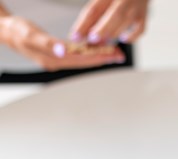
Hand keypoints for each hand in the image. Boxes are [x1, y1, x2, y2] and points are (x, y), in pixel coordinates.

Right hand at [0, 16, 123, 70]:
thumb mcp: (30, 35)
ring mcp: (58, 59)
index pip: (81, 59)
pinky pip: (78, 55)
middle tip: (120, 55)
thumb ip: (47, 44)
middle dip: (103, 58)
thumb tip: (63, 51)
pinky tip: (98, 50)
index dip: (97, 56)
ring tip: (114, 53)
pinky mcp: (58, 54)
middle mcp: (58, 62)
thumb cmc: (17, 31)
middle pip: (85, 61)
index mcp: (53, 59)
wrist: (6, 31)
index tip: (112, 54)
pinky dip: (89, 52)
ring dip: (99, 56)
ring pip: (83, 59)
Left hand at [70, 0, 148, 43]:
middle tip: (92, 40)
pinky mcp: (144, 17)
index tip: (75, 36)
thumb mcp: (103, 0)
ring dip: (112, 35)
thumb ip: (95, 12)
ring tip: (102, 42)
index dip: (84, 24)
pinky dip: (130, 37)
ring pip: (125, 24)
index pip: (95, 9)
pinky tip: (122, 38)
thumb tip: (84, 32)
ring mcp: (136, 9)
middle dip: (102, 30)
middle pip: (115, 16)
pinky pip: (139, 31)